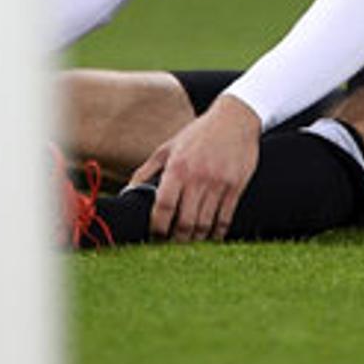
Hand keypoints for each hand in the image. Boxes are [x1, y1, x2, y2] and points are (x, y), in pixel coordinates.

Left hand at [130, 95, 260, 241]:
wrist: (235, 118)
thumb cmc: (199, 134)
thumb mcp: (169, 147)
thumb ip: (146, 170)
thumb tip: (128, 191)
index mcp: (177, 168)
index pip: (163, 207)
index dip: (158, 227)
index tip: (155, 235)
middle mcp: (197, 178)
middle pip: (184, 222)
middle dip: (176, 240)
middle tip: (172, 244)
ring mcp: (218, 184)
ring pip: (205, 224)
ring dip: (195, 240)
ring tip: (189, 242)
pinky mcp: (235, 187)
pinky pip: (225, 219)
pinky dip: (216, 233)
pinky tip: (210, 236)